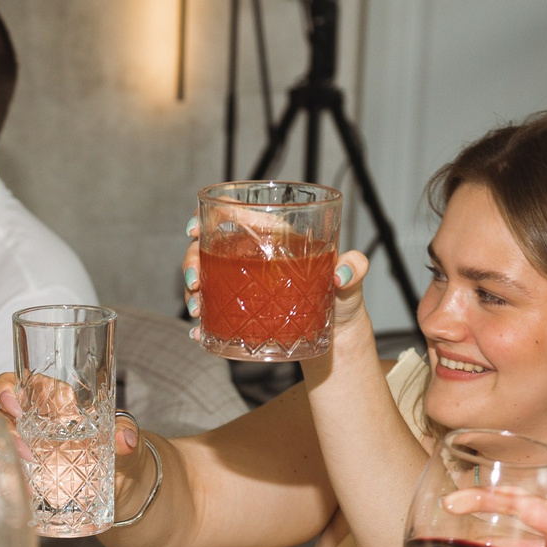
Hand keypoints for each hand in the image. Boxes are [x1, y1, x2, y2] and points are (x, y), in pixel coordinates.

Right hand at [0, 374, 144, 528]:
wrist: (123, 487)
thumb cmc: (119, 451)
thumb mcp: (126, 440)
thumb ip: (125, 434)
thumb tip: (126, 439)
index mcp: (50, 402)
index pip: (16, 385)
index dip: (6, 388)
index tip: (13, 403)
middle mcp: (31, 426)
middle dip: (6, 433)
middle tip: (28, 452)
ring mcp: (24, 454)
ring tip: (19, 478)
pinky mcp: (27, 481)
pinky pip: (2, 480)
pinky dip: (3, 487)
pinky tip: (17, 496)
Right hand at [178, 218, 366, 341]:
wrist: (336, 333)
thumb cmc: (342, 297)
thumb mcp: (351, 280)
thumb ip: (355, 269)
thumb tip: (343, 273)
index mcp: (274, 234)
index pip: (234, 214)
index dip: (208, 215)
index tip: (194, 229)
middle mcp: (253, 255)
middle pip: (208, 247)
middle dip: (191, 261)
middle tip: (194, 283)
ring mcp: (243, 282)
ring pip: (205, 277)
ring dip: (193, 292)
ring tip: (198, 311)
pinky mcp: (241, 309)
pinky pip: (214, 309)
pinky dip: (201, 321)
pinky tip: (198, 331)